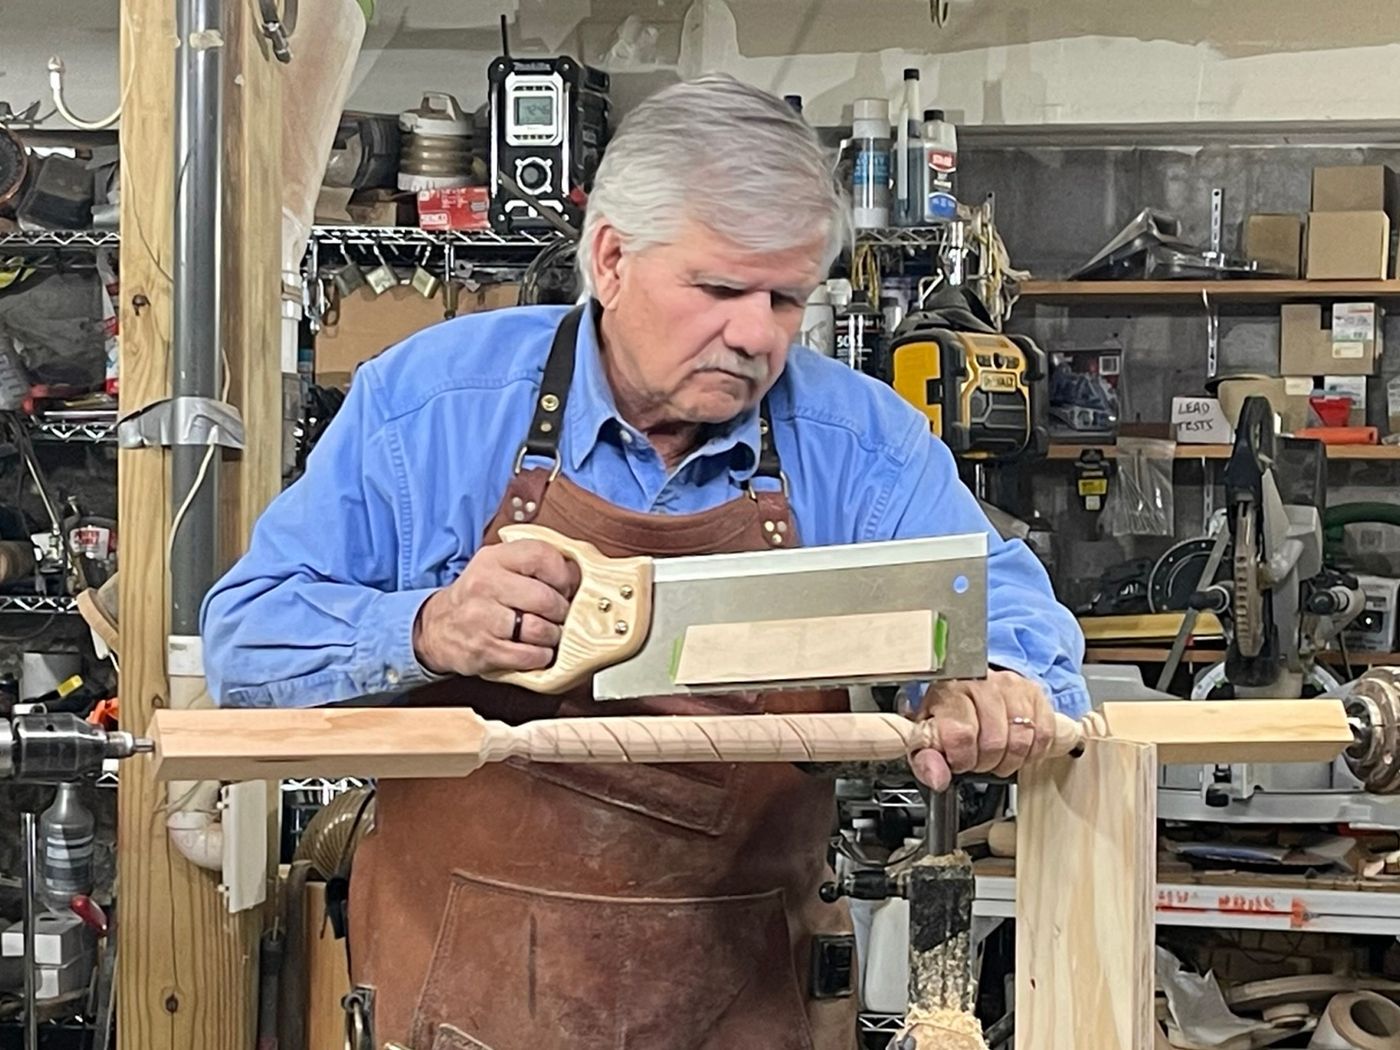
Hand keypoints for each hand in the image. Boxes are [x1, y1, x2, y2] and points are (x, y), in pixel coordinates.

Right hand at [412, 540, 580, 677]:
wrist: (438, 627)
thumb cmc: (479, 597)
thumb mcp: (499, 566)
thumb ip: (535, 562)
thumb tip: (578, 572)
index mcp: (494, 558)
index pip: (542, 556)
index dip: (564, 574)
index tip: (565, 587)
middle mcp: (485, 585)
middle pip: (546, 598)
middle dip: (561, 611)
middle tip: (558, 615)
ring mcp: (482, 619)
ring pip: (540, 629)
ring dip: (553, 636)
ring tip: (547, 634)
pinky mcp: (484, 650)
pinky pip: (530, 656)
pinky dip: (541, 656)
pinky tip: (537, 650)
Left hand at [909, 670, 1055, 790]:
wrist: (968, 690)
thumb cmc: (948, 716)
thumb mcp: (927, 738)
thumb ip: (927, 760)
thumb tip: (938, 778)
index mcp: (948, 692)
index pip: (961, 734)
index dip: (962, 759)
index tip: (958, 762)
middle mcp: (981, 683)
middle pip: (994, 741)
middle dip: (985, 763)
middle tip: (977, 761)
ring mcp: (1011, 685)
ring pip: (1021, 740)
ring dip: (1009, 760)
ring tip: (995, 757)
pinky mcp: (1033, 692)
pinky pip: (1042, 734)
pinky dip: (1031, 752)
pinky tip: (1015, 749)